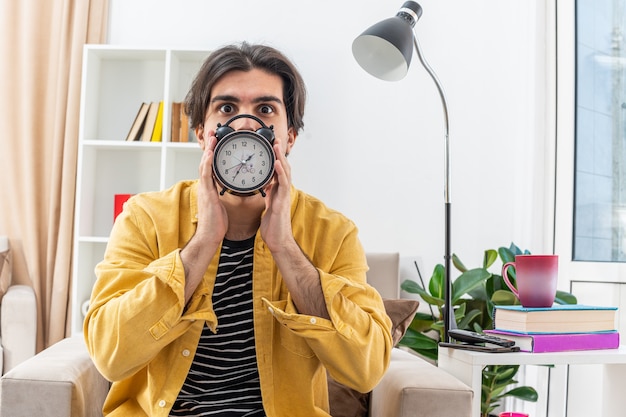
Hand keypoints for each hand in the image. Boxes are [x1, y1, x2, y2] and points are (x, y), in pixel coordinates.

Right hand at [195, 132, 227, 242]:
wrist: (210, 235)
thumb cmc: (215, 223)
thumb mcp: (219, 205)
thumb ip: (219, 195)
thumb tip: (223, 190)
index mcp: (209, 189)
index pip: (210, 168)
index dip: (211, 155)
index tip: (215, 143)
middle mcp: (205, 187)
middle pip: (205, 163)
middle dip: (209, 148)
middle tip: (213, 134)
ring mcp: (204, 190)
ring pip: (204, 166)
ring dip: (208, 151)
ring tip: (212, 138)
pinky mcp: (206, 194)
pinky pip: (207, 175)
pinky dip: (208, 163)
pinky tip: (210, 154)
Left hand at [260, 138, 293, 252]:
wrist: (277, 240)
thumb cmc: (273, 226)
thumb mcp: (269, 206)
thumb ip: (269, 195)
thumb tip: (266, 187)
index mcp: (277, 192)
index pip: (277, 171)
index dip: (275, 158)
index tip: (271, 146)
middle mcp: (282, 191)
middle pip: (283, 168)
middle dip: (279, 153)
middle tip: (275, 139)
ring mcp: (284, 196)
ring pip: (285, 173)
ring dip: (281, 158)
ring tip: (276, 145)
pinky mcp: (283, 201)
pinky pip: (282, 184)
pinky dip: (280, 172)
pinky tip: (277, 163)